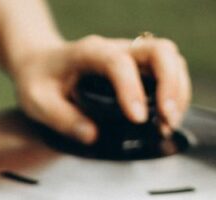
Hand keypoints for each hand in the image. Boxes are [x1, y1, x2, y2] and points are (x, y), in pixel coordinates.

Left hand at [12, 34, 191, 143]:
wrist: (40, 62)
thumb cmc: (38, 81)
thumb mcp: (37, 102)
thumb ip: (62, 118)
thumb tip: (92, 135)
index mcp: (89, 52)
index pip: (118, 63)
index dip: (132, 89)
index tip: (138, 119)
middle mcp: (116, 48)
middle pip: (159, 50)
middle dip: (170, 84)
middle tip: (167, 119)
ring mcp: (131, 55)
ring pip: (170, 58)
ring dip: (178, 90)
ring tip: (170, 123)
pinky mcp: (138, 68)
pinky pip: (168, 70)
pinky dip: (175, 92)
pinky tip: (168, 118)